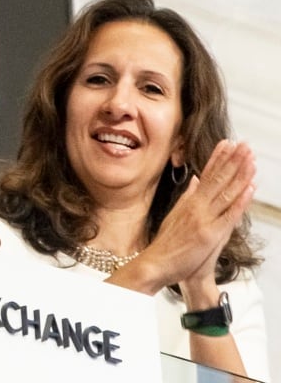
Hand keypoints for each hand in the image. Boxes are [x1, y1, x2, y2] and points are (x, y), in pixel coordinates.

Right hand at [133, 140, 254, 297]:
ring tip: (250, 159)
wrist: (156, 263)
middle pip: (217, 179)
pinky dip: (240, 201)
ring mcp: (203, 218)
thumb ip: (188, 195)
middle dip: (232, 160)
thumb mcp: (176, 215)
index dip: (218, 158)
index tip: (227, 143)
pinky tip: (249, 188)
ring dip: (239, 175)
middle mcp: (196, 206)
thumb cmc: (168, 244)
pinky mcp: (210, 234)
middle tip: (244, 144)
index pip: (206, 175)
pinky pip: (229, 214)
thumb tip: (196, 179)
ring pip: (225, 192)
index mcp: (189, 201)